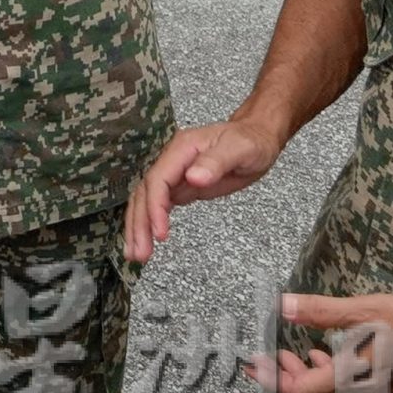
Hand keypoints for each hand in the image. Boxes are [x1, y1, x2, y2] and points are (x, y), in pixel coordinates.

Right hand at [124, 117, 283, 262]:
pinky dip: (149, 223)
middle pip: (145, 193)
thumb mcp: (240, 149)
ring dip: (138, 227)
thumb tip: (193, 178)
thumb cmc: (250, 141)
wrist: (256, 137)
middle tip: (139, 253)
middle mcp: (172, 161)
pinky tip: (146, 240)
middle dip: (139, 223)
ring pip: (146, 201)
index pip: (158, 180)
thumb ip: (216, 162)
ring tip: (136, 255)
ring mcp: (174, 174)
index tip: (160, 232)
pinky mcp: (180, 187)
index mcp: (181, 149)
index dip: (155, 207)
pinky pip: (158, 205)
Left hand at [248, 292, 392, 392]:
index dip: (273, 379)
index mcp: (354, 377)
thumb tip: (283, 306)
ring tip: (296, 355)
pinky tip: (331, 357)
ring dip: (309, 378)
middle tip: (268, 359)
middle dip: (286, 379)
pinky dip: (332, 378)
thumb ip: (322, 311)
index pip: (300, 390)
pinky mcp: (392, 391)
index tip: (253, 365)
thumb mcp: (367, 309)